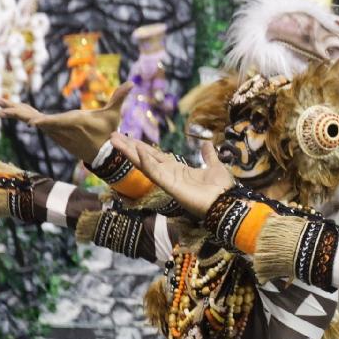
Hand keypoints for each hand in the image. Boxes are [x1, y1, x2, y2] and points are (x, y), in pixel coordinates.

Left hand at [0, 83, 131, 162]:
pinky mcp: (52, 131)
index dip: (45, 122)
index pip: (57, 122)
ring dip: (14, 111)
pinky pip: (33, 121)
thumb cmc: (107, 132)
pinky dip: (21, 114)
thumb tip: (132, 84)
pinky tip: (11, 109)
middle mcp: (59, 128)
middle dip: (17, 112)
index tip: (31, 123)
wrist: (100, 153)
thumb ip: (119, 98)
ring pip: (31, 119)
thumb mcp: (113, 115)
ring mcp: (53, 130)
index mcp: (74, 123)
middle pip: (35, 119)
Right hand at [109, 133, 232, 218]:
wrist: (227, 203)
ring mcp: (168, 181)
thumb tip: (207, 144)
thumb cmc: (221, 189)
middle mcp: (169, 175)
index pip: (155, 155)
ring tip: (115, 140)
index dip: (142, 146)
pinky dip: (147, 163)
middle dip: (129, 147)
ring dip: (130, 152)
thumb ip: (208, 156)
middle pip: (144, 158)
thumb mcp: (215, 166)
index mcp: (178, 170)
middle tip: (112, 136)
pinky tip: (139, 152)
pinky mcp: (171, 187)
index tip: (128, 137)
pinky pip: (156, 173)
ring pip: (144, 164)